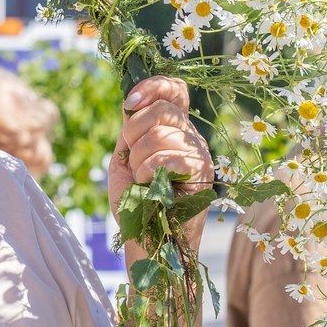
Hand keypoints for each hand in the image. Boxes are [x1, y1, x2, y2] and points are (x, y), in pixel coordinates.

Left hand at [105, 76, 213, 220]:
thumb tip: (131, 100)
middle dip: (134, 133)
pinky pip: (167, 157)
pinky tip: (149, 187)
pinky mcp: (201, 173)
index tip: (130, 103)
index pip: (175, 90)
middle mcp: (191, 137)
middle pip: (162, 109)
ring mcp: (199, 154)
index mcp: (175, 129)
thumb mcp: (125, 157)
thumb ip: (131, 129)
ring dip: (139, 160)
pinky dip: (147, 172)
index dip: (153, 87)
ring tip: (142, 181)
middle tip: (132, 160)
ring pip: (160, 134)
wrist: (145, 239)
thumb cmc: (135, 202)